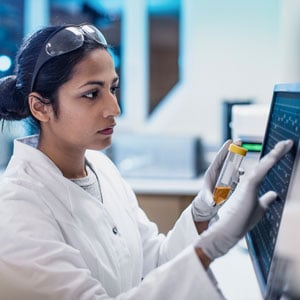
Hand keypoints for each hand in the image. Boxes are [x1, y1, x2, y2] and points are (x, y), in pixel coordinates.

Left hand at [192, 139, 237, 221]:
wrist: (208, 204)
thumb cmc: (206, 200)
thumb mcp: (207, 199)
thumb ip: (210, 200)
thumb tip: (213, 203)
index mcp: (211, 172)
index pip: (218, 158)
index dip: (224, 149)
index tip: (230, 141)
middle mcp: (218, 171)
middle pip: (226, 158)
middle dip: (233, 149)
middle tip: (240, 140)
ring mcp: (223, 174)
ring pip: (231, 164)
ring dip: (237, 161)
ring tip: (242, 159)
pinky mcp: (228, 179)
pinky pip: (234, 173)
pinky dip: (238, 172)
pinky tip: (242, 173)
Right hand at [195, 139, 292, 260]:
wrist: (228, 229)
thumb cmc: (241, 221)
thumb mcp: (259, 208)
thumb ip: (265, 200)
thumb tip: (274, 194)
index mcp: (251, 185)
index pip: (265, 170)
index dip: (274, 160)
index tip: (284, 151)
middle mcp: (249, 181)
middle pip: (265, 164)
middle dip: (277, 153)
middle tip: (288, 143)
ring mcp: (248, 182)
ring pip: (264, 165)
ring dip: (276, 154)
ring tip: (286, 144)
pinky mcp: (248, 186)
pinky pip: (261, 170)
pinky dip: (270, 161)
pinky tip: (278, 153)